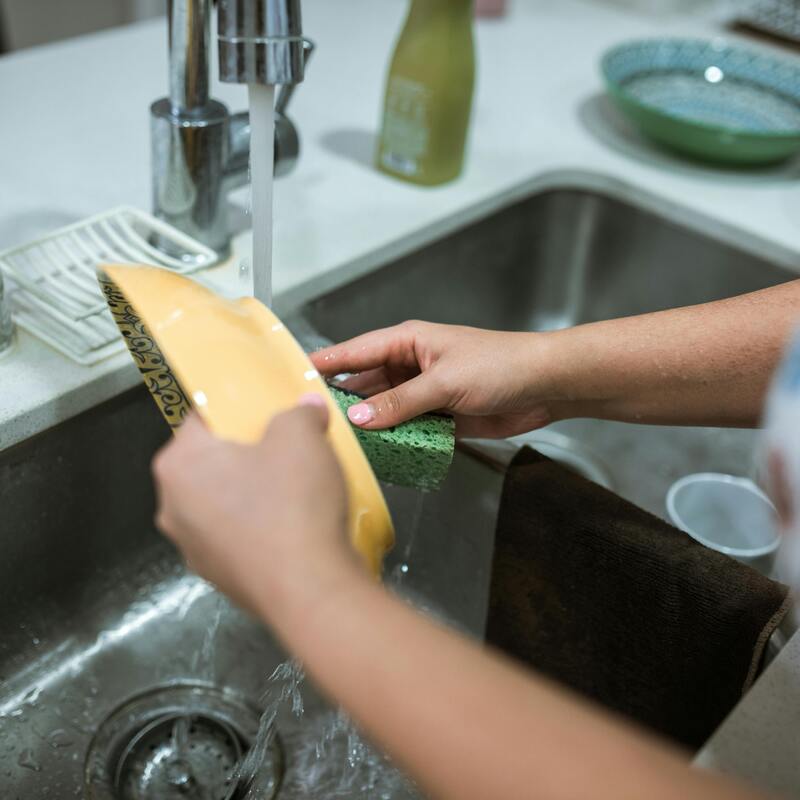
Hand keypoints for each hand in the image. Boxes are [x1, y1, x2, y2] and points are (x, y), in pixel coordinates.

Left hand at [152, 397, 361, 619]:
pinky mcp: (218, 578)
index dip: (237, 410)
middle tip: (286, 448)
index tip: (267, 412)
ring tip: (294, 490)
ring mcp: (192, 548)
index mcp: (178, 465)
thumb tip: (305, 407)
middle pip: (209, 463)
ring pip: (222, 503)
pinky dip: (259, 528)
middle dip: (244, 453)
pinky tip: (292, 528)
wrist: (309, 590)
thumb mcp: (301, 437)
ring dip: (251, 492)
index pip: (201, 419)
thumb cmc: (292, 502)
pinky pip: (237, 537)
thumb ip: (299, 412)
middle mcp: (171, 506)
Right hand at [311, 321, 558, 437]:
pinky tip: (377, 454)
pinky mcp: (438, 416)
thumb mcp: (445, 382)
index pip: (356, 351)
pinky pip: (406, 428)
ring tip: (338, 444)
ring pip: (384, 410)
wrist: (543, 387)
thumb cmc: (500, 365)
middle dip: (343, 402)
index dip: (325, 363)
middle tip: (312, 423)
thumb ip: (401, 402)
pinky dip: (394, 440)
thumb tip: (359, 417)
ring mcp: (423, 392)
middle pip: (366, 384)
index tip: (293, 375)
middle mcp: (410, 365)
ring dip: (369, 426)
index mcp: (408, 341)